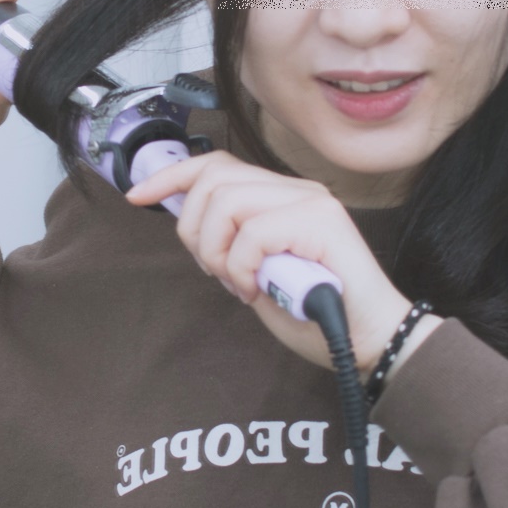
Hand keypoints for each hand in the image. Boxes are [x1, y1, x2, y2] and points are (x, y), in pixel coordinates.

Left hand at [126, 153, 415, 374]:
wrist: (369, 342)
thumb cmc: (315, 316)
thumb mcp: (255, 274)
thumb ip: (229, 242)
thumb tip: (185, 219)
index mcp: (281, 196)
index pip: (217, 165)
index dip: (171, 176)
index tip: (138, 197)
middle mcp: (297, 189)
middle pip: (213, 179)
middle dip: (194, 230)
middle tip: (217, 273)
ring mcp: (311, 201)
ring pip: (227, 202)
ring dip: (218, 252)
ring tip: (240, 285)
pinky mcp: (321, 222)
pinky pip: (252, 234)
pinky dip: (242, 268)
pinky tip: (258, 292)